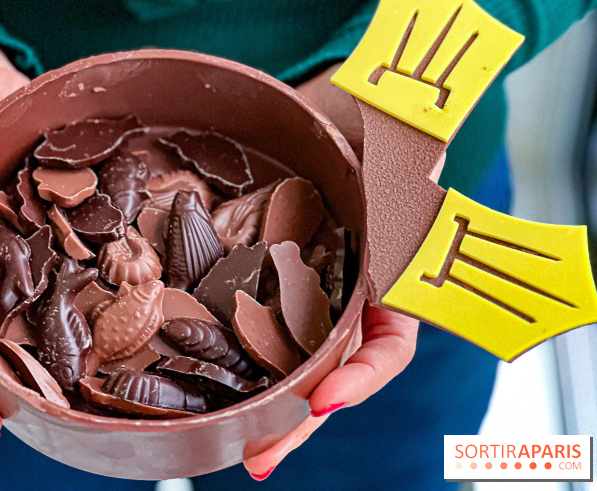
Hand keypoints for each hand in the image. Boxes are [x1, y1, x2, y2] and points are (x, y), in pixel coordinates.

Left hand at [242, 64, 420, 479]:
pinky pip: (256, 339)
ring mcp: (310, 309)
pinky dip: (238, 367)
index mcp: (388, 290)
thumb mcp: (388, 174)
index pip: (386, 348)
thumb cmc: (367, 153)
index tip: (324, 399)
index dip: (359, 378)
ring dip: (268, 413)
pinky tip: (207, 392)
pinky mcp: (269, 299)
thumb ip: (388, 190)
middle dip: (297, 422)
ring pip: (293, 371)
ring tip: (241, 452)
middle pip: (329, 377)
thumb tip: (375, 155)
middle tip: (261, 460)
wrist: (331, 138)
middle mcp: (349, 309)